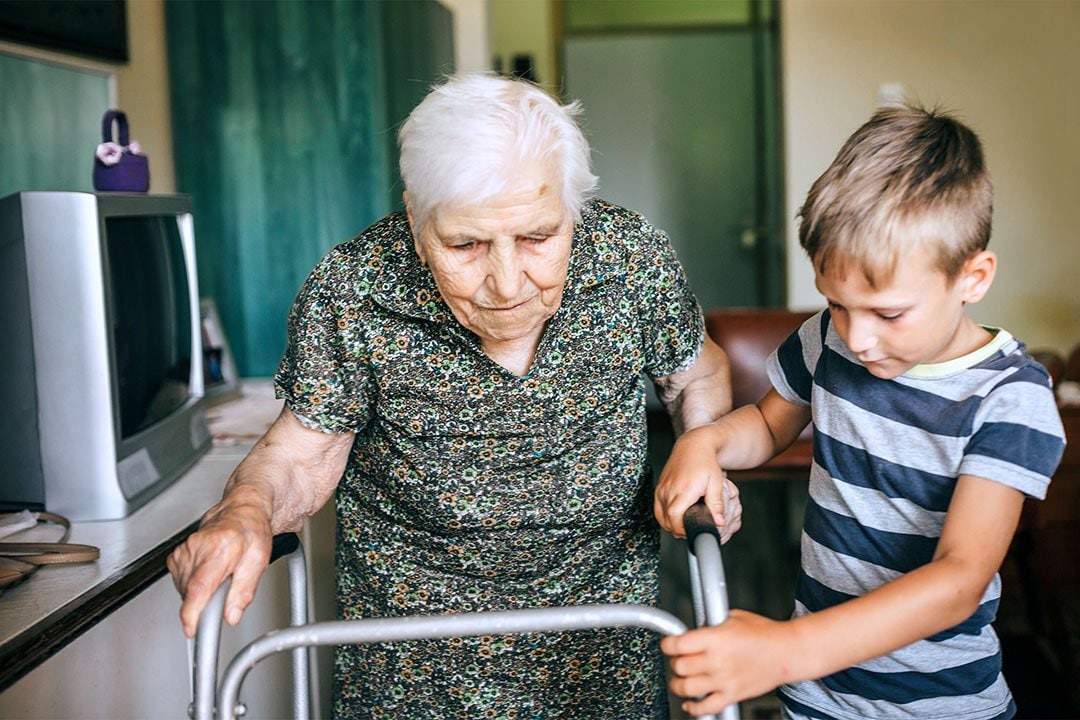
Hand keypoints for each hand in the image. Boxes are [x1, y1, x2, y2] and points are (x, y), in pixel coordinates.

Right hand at [166, 503, 272, 637]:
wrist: (241, 512)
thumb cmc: (251, 532)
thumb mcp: (258, 562)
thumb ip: (244, 592)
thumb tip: (231, 616)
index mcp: (220, 548)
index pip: (199, 586)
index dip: (193, 612)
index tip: (192, 629)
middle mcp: (197, 548)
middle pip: (191, 592)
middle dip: (206, 603)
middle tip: (225, 590)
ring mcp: (184, 550)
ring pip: (184, 590)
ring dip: (200, 594)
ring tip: (219, 577)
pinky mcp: (176, 556)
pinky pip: (180, 582)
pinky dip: (192, 586)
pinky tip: (208, 574)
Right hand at [654, 430, 740, 539]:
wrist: (692, 446)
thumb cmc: (705, 462)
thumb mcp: (716, 483)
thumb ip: (716, 504)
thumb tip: (719, 522)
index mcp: (683, 490)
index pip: (674, 517)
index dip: (681, 529)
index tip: (692, 532)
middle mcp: (668, 490)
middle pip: (666, 520)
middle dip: (678, 530)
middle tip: (692, 530)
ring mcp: (661, 489)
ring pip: (660, 517)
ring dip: (670, 525)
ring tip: (685, 525)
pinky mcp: (658, 488)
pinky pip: (657, 509)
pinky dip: (665, 517)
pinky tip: (676, 517)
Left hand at [662, 611, 793, 716]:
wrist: (788, 652)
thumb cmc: (765, 633)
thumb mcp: (733, 617)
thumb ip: (711, 624)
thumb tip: (695, 630)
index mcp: (715, 638)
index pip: (677, 644)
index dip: (668, 643)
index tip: (669, 643)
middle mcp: (717, 660)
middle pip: (679, 666)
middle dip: (675, 662)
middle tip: (678, 659)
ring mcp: (724, 680)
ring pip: (686, 688)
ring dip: (678, 684)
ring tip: (680, 679)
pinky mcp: (732, 695)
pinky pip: (705, 708)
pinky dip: (693, 708)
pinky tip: (690, 702)